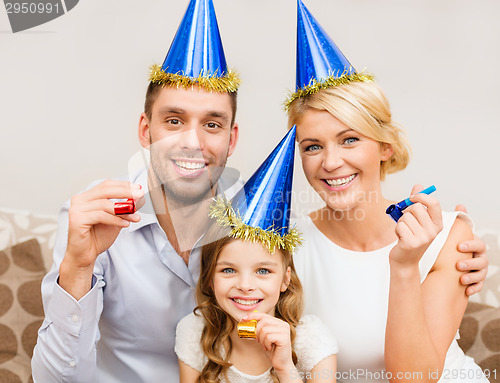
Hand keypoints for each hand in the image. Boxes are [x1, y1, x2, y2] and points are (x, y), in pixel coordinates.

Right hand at [60, 180, 143, 298]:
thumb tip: (139, 198)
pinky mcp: (76, 220)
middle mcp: (79, 200)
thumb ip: (124, 208)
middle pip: (105, 190)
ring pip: (104, 204)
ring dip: (123, 210)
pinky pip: (100, 216)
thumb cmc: (98, 237)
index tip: (138, 188)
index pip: (106, 185)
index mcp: (87, 196)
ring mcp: (76, 209)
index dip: (123, 185)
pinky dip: (116, 219)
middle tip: (140, 195)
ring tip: (136, 216)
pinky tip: (126, 224)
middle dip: (125, 192)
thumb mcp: (115, 219)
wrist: (85, 256)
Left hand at [242, 312, 293, 373]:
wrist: (281, 364)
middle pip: (264, 321)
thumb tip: (246, 324)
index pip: (264, 315)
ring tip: (266, 346)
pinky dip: (266, 344)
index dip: (253, 316)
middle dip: (257, 332)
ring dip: (262, 340)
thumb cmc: (272, 351)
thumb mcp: (262, 338)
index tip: (244, 318)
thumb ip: (257, 330)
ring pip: (265, 330)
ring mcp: (285, 330)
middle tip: (259, 341)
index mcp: (279, 323)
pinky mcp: (284, 337)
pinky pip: (268, 337)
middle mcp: (283, 324)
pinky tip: (270, 348)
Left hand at [389, 185, 442, 267]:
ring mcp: (423, 238)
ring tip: (404, 232)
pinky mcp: (411, 243)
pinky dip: (397, 230)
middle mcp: (433, 231)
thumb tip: (418, 186)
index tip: (412, 197)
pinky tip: (401, 238)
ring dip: (400, 223)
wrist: (405, 261)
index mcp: (438, 224)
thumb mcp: (417, 221)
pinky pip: (399, 226)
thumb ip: (418, 203)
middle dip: (406, 212)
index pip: (434, 203)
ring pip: (405, 217)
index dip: (421, 196)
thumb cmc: (410, 238)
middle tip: (406, 221)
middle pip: (416, 208)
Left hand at [454, 204, 488, 295]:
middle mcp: (480, 257)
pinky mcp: (476, 281)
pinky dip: (474, 288)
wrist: (448, 264)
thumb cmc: (453, 247)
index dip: (470, 245)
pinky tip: (467, 290)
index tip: (459, 246)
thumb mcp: (454, 234)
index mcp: (475, 246)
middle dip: (471, 262)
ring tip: (461, 278)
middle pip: (482, 259)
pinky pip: (479, 286)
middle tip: (458, 264)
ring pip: (481, 273)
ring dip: (472, 275)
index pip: (478, 243)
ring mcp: (479, 270)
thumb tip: (460, 205)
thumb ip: (458, 221)